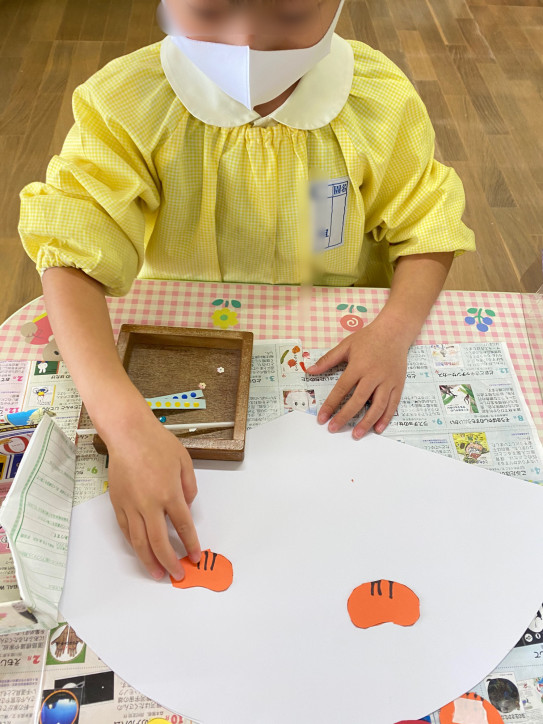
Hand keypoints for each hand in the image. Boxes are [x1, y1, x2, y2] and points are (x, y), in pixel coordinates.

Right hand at [106, 416, 200, 580]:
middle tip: (177, 574)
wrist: (128, 433)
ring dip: (149, 560)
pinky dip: (133, 544)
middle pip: (159, 542)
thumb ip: (189, 488)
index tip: (195, 556)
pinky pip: (125, 530)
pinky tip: (140, 552)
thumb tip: (187, 507)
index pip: (183, 527)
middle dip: (170, 562)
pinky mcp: (117, 502)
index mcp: (170, 493)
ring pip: (139, 542)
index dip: (190, 545)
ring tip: (157, 573)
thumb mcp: (184, 462)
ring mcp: (131, 505)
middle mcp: (149, 503)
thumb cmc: (157, 443)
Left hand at [307, 319, 409, 438]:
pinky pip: (393, 404)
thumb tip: (309, 371)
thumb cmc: (368, 338)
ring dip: (366, 422)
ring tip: (356, 434)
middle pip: (358, 400)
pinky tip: (377, 428)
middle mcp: (373, 375)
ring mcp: (388, 381)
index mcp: (358, 366)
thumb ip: (327, 360)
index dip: (331, 405)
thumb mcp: (346, 346)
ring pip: (378, 406)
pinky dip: (386, 418)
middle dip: (345, 417)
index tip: (322, 418)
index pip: (342, 389)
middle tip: (334, 429)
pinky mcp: (399, 384)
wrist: (394, 331)